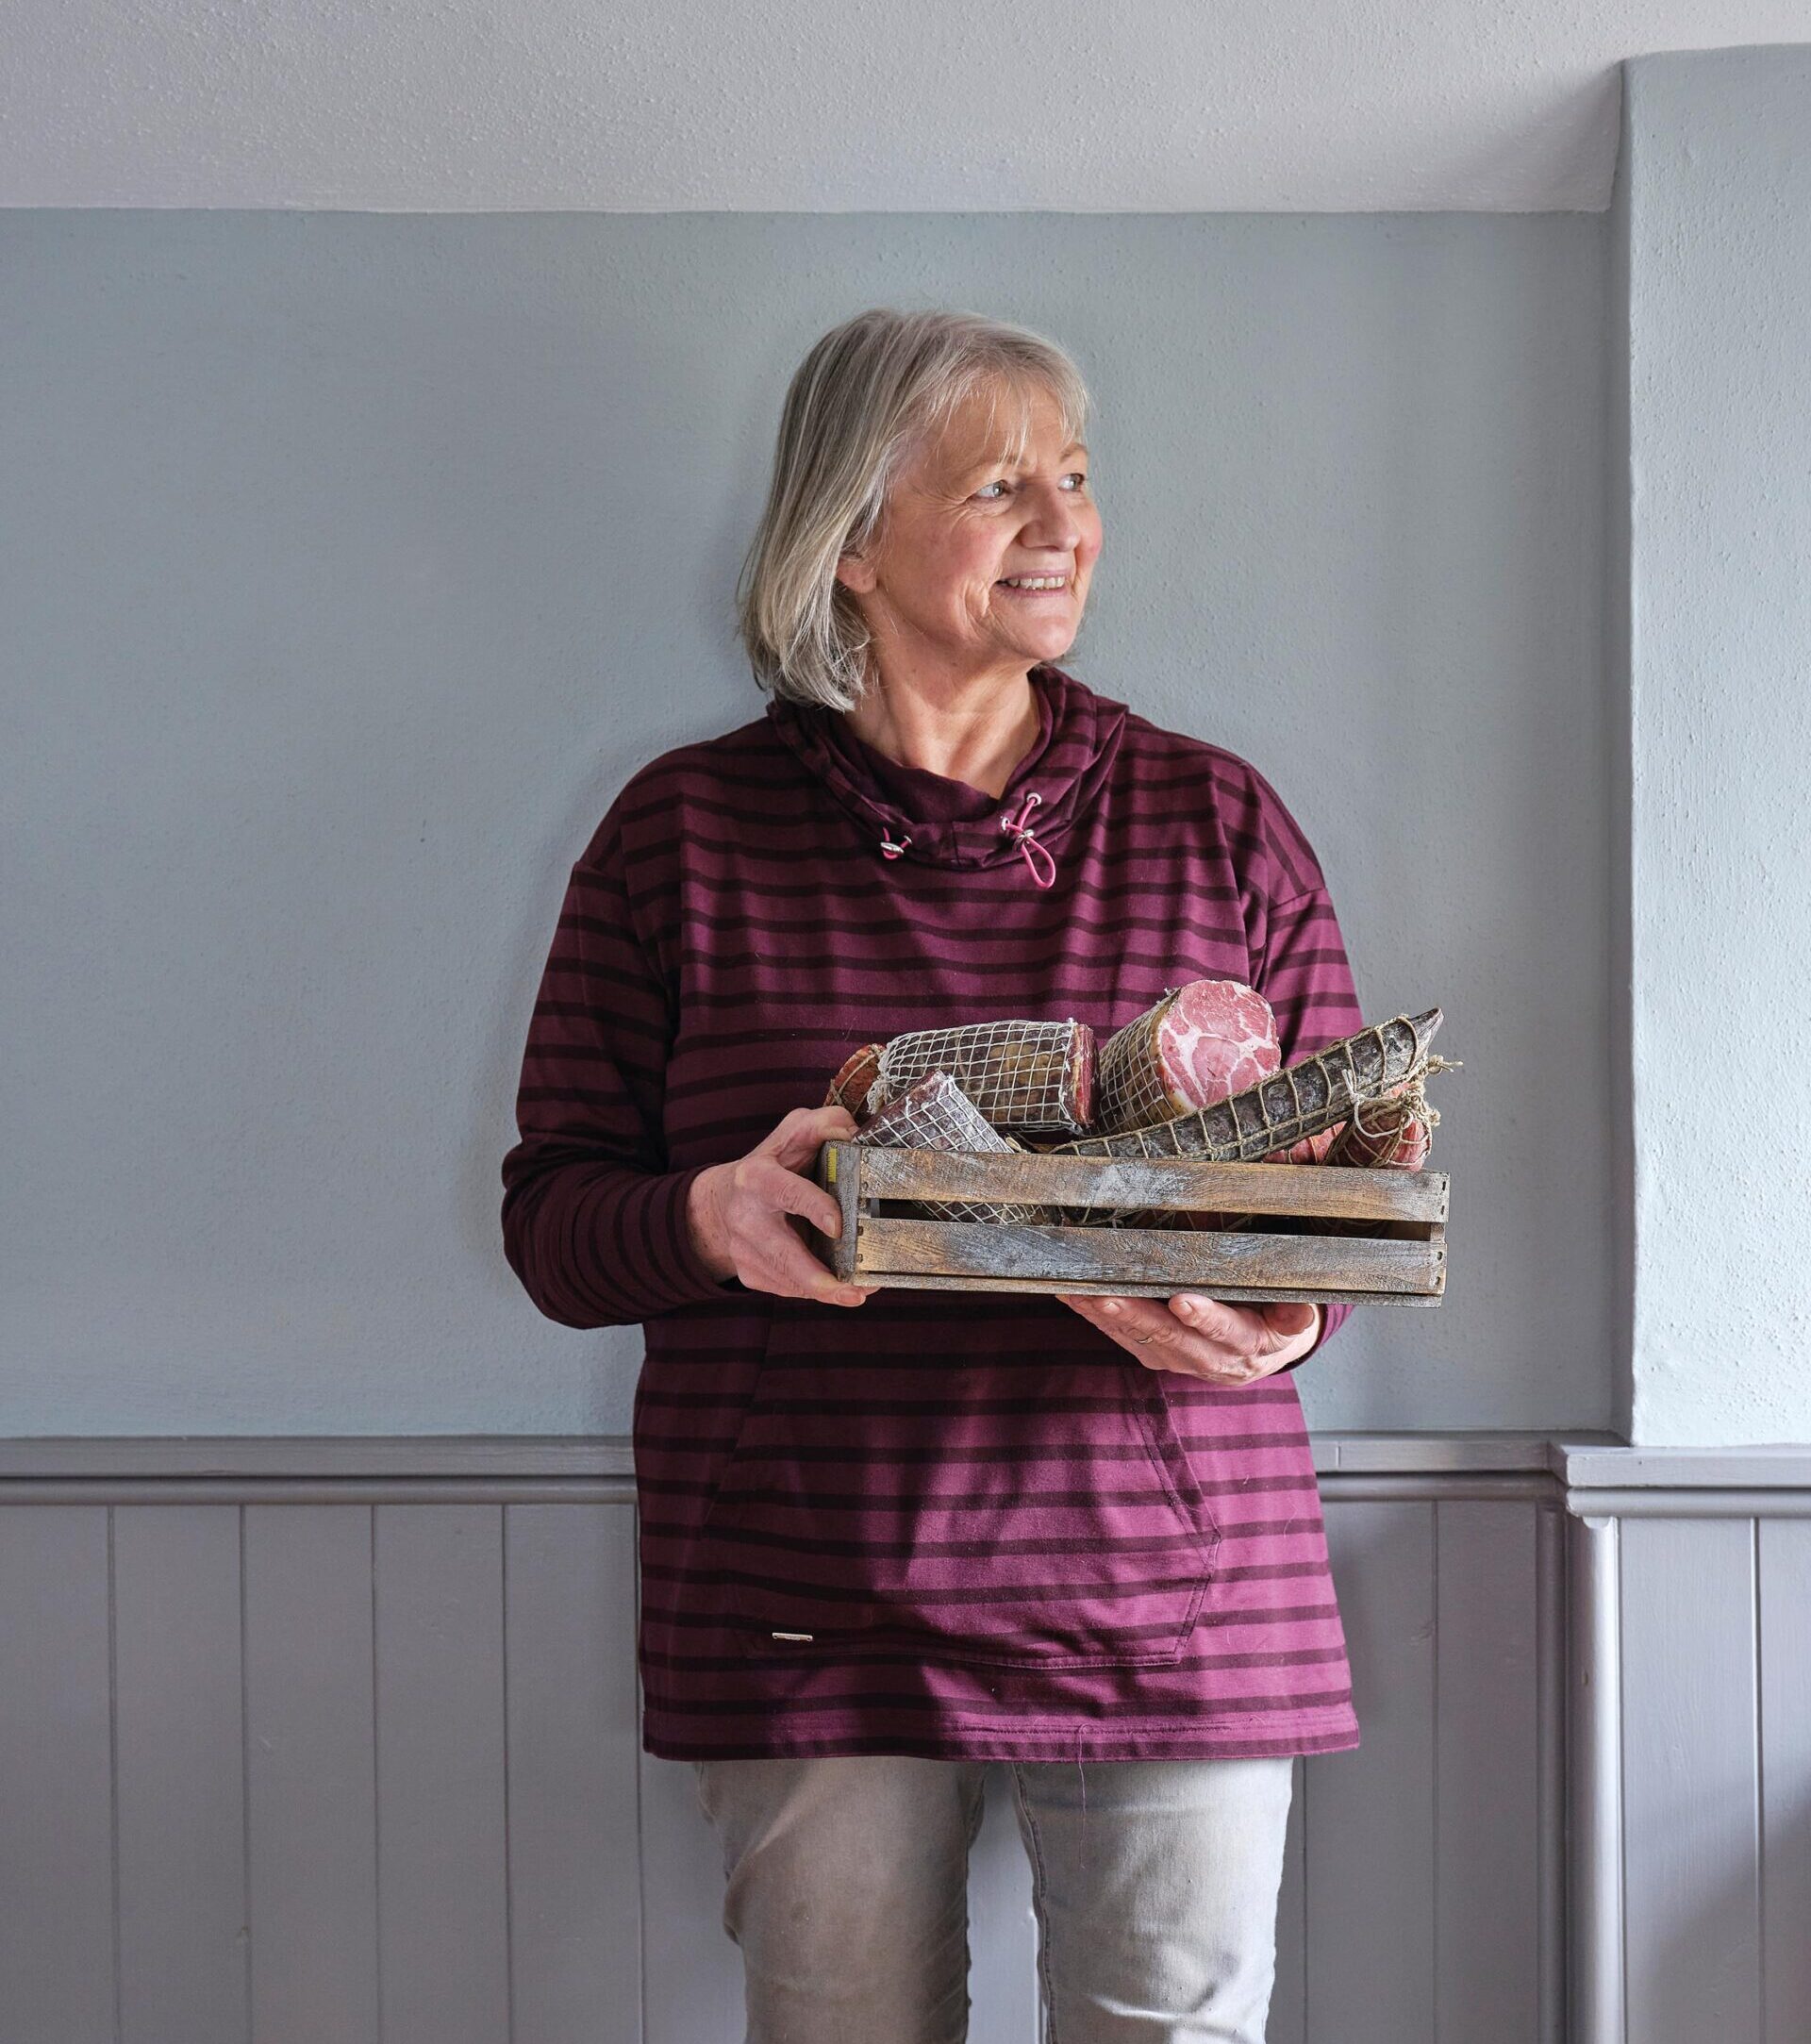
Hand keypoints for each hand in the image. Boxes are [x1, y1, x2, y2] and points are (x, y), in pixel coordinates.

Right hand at [686, 1105, 877, 1308]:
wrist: (721, 1203)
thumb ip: (822, 1125)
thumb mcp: (790, 1135)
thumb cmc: (768, 1167)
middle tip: (853, 1293)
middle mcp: (747, 1218)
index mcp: (757, 1178)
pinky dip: (815, 1290)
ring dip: (826, 1291)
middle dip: (818, 1279)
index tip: (837, 1226)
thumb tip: (854, 1133)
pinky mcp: (751, 1275)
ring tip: (857, 1293)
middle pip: (783, 1255)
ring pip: (789, 1280)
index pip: (786, 1191)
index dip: (813, 1208)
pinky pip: (789, 1289)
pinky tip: (836, 1286)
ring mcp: (745, 1251)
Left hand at [1055, 1293, 1322, 1386]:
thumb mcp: (1295, 1316)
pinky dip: (1095, 1316)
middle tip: (1110, 1295)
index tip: (1184, 1302)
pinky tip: (1072, 1294)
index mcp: (1247, 1345)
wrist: (1265, 1353)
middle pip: (1171, 1338)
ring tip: (1081, 1290)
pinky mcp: (1154, 1355)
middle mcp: (1209, 1359)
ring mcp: (1177, 1359)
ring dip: (1107, 1316)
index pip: (1226, 1332)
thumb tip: (1302, 1308)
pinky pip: (1121, 1336)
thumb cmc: (1276, 1320)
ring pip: (1138, 1338)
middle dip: (1137, 1316)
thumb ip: (1295, 1312)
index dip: (1205, 1319)